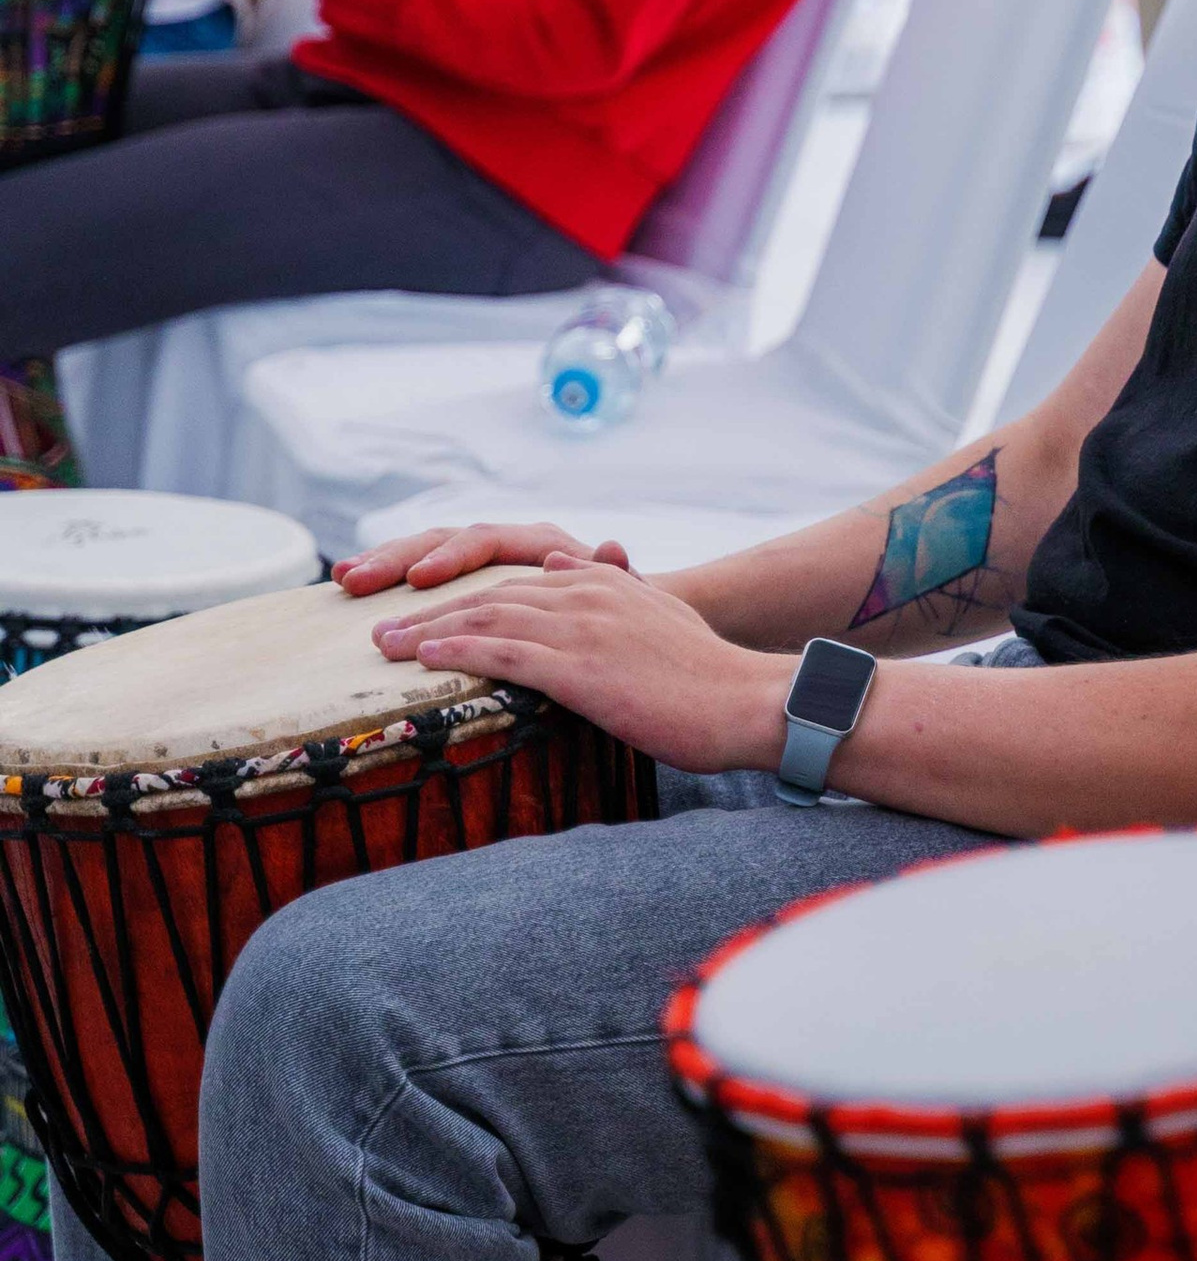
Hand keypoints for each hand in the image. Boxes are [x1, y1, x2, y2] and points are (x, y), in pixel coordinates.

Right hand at [338, 519, 630, 596]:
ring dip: (383, 565)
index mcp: (539, 545)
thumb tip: (613, 546)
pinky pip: (423, 580)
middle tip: (355, 580)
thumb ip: (618, 575)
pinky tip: (348, 591)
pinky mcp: (467, 588)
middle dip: (397, 558)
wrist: (633, 619)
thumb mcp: (629, 596)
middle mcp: (506, 547)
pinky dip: (389, 582)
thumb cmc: (629, 611)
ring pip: (426, 555)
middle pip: (443, 541)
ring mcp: (484, 566)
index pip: (486, 542)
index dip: (451, 559)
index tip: (420, 581)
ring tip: (343, 579)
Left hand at [366, 554, 790, 773]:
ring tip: (385, 644)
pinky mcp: (580, 666)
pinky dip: (457, 653)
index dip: (463, 597)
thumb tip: (563, 559)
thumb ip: (612, 588)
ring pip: (486, 621)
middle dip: (430, 610)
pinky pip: (503, 654)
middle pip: (488, 597)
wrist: (749, 701)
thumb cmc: (710, 674)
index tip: (423, 611)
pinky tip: (423, 659)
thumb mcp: (659, 615)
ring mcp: (581, 628)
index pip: (515, 584)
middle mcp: (585, 594)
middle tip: (383, 626)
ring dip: (427, 632)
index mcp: (602, 583)